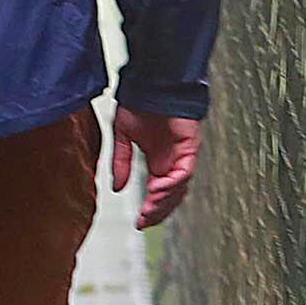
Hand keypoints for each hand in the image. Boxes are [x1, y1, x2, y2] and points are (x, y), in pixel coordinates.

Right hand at [109, 106, 202, 229]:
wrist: (150, 81)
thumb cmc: (139, 102)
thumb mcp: (122, 137)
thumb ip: (120, 163)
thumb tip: (116, 188)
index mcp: (159, 161)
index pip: (158, 194)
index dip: (150, 210)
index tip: (139, 223)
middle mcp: (172, 161)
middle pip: (171, 197)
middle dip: (158, 212)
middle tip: (144, 222)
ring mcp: (183, 155)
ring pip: (179, 188)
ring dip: (164, 201)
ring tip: (149, 209)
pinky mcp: (190, 147)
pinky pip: (184, 172)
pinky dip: (171, 184)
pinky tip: (156, 190)